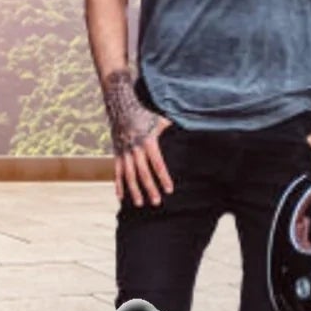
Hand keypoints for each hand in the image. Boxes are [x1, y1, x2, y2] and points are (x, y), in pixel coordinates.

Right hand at [102, 70, 174, 205]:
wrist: (121, 106)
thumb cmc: (146, 113)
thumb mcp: (161, 120)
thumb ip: (174, 128)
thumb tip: (193, 127)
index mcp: (148, 142)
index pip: (158, 164)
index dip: (163, 177)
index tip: (169, 190)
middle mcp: (135, 149)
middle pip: (143, 173)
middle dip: (150, 189)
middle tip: (156, 202)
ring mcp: (124, 153)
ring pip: (129, 176)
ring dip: (134, 191)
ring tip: (140, 204)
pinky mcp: (117, 154)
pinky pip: (117, 172)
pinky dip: (118, 185)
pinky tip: (121, 197)